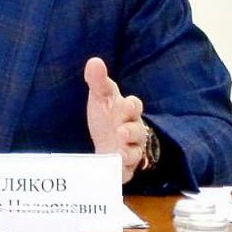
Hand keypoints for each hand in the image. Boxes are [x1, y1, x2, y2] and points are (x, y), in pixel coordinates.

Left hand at [84, 57, 146, 183]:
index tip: (126, 103)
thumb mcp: (101, 96)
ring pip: (135, 151)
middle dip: (132, 131)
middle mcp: (133, 130)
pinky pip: (127, 170)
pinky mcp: (124, 167)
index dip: (132, 105)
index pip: (134, 106)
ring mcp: (130, 149)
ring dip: (128, 151)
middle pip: (138, 130)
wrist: (109, 141)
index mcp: (127, 111)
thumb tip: (94, 61)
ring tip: (119, 151)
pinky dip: (123, 170)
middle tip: (121, 130)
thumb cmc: (107, 114)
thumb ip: (98, 80)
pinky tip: (116, 169)